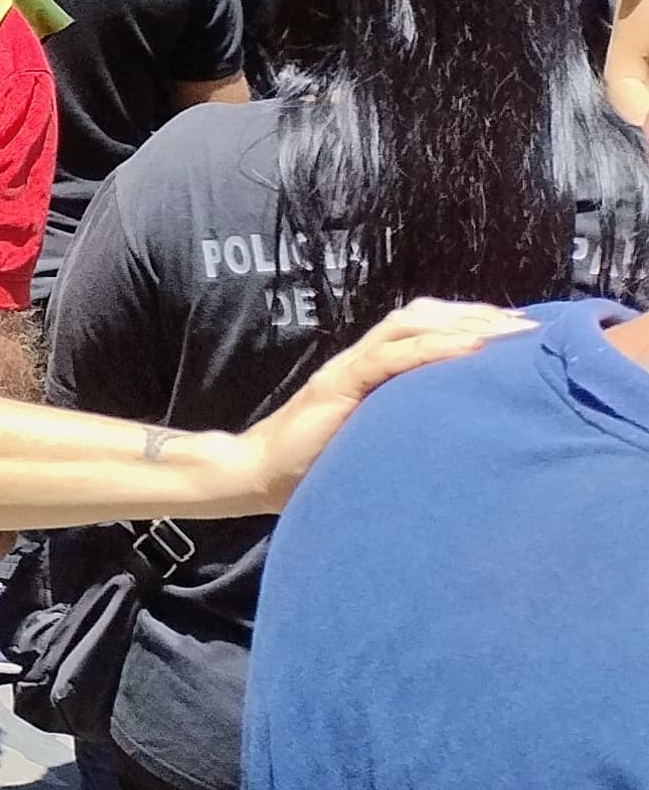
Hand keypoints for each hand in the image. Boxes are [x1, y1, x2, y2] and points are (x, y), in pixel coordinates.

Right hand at [243, 299, 534, 503]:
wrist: (258, 474)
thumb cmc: (317, 465)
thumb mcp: (374, 437)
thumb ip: (406, 422)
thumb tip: (465, 432)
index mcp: (372, 369)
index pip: (426, 326)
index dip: (474, 320)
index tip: (524, 331)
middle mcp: (362, 359)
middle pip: (424, 315)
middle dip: (479, 315)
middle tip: (531, 328)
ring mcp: (349, 368)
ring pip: (408, 325)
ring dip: (462, 323)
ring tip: (508, 333)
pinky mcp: (336, 385)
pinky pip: (388, 357)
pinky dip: (431, 349)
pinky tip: (468, 350)